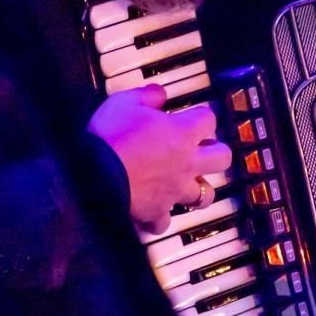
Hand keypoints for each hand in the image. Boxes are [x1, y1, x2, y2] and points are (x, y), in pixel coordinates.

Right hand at [88, 84, 232, 233]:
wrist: (94, 175)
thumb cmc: (110, 137)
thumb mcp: (124, 102)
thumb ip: (146, 96)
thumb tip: (159, 93)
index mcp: (182, 132)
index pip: (208, 119)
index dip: (201, 116)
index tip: (192, 115)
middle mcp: (186, 162)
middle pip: (222, 157)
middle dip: (216, 151)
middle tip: (202, 148)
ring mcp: (175, 189)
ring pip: (205, 195)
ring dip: (199, 188)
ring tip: (187, 182)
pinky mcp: (157, 211)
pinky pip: (166, 221)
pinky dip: (160, 217)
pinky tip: (153, 211)